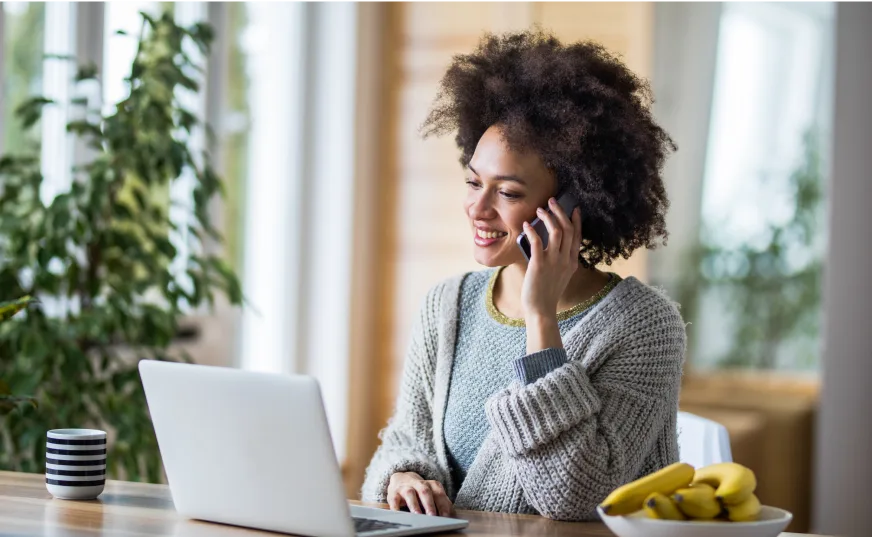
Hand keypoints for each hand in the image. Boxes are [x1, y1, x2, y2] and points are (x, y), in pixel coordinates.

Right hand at [387, 472, 454, 516]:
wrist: (400, 479)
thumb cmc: (420, 491)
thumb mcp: (432, 494)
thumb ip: (441, 503)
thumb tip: (452, 516)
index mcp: (431, 485)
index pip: (439, 493)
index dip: (443, 504)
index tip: (446, 516)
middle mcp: (419, 484)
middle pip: (425, 491)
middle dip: (429, 504)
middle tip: (433, 516)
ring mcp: (405, 487)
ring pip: (410, 493)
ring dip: (414, 505)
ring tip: (418, 516)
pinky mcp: (393, 493)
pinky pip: (394, 500)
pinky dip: (396, 508)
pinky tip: (399, 515)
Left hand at [521, 198, 581, 320]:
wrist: (541, 309)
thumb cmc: (547, 293)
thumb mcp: (560, 275)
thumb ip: (560, 260)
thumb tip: (550, 245)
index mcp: (572, 262)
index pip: (577, 236)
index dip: (576, 221)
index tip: (574, 208)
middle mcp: (566, 260)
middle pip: (568, 229)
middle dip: (560, 212)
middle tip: (552, 201)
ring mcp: (554, 262)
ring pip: (556, 231)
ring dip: (548, 217)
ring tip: (539, 209)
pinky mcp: (539, 264)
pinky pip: (537, 241)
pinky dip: (532, 230)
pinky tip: (527, 225)